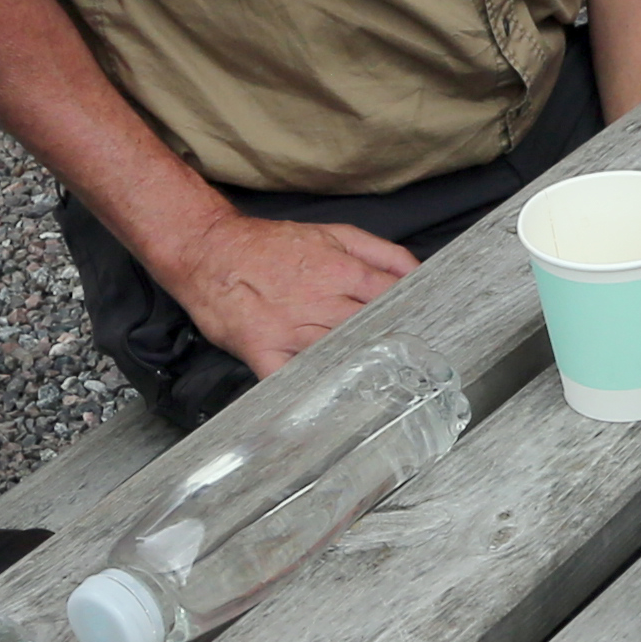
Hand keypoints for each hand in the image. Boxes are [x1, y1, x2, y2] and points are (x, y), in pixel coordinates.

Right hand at [175, 210, 418, 375]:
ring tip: (385, 391)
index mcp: (342, 273)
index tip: (430, 333)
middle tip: (416, 369)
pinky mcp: (263, 350)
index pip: (394, 299)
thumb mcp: (334, 234)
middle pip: (372, 331)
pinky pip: (291, 379)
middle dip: (395, 347)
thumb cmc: (271, 246)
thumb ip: (381, 253)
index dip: (415, 317)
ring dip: (362, 372)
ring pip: (341, 356)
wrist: (210, 250)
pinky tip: (331, 408)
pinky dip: (310, 394)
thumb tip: (421, 272)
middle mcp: (322, 303)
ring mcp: (292, 330)